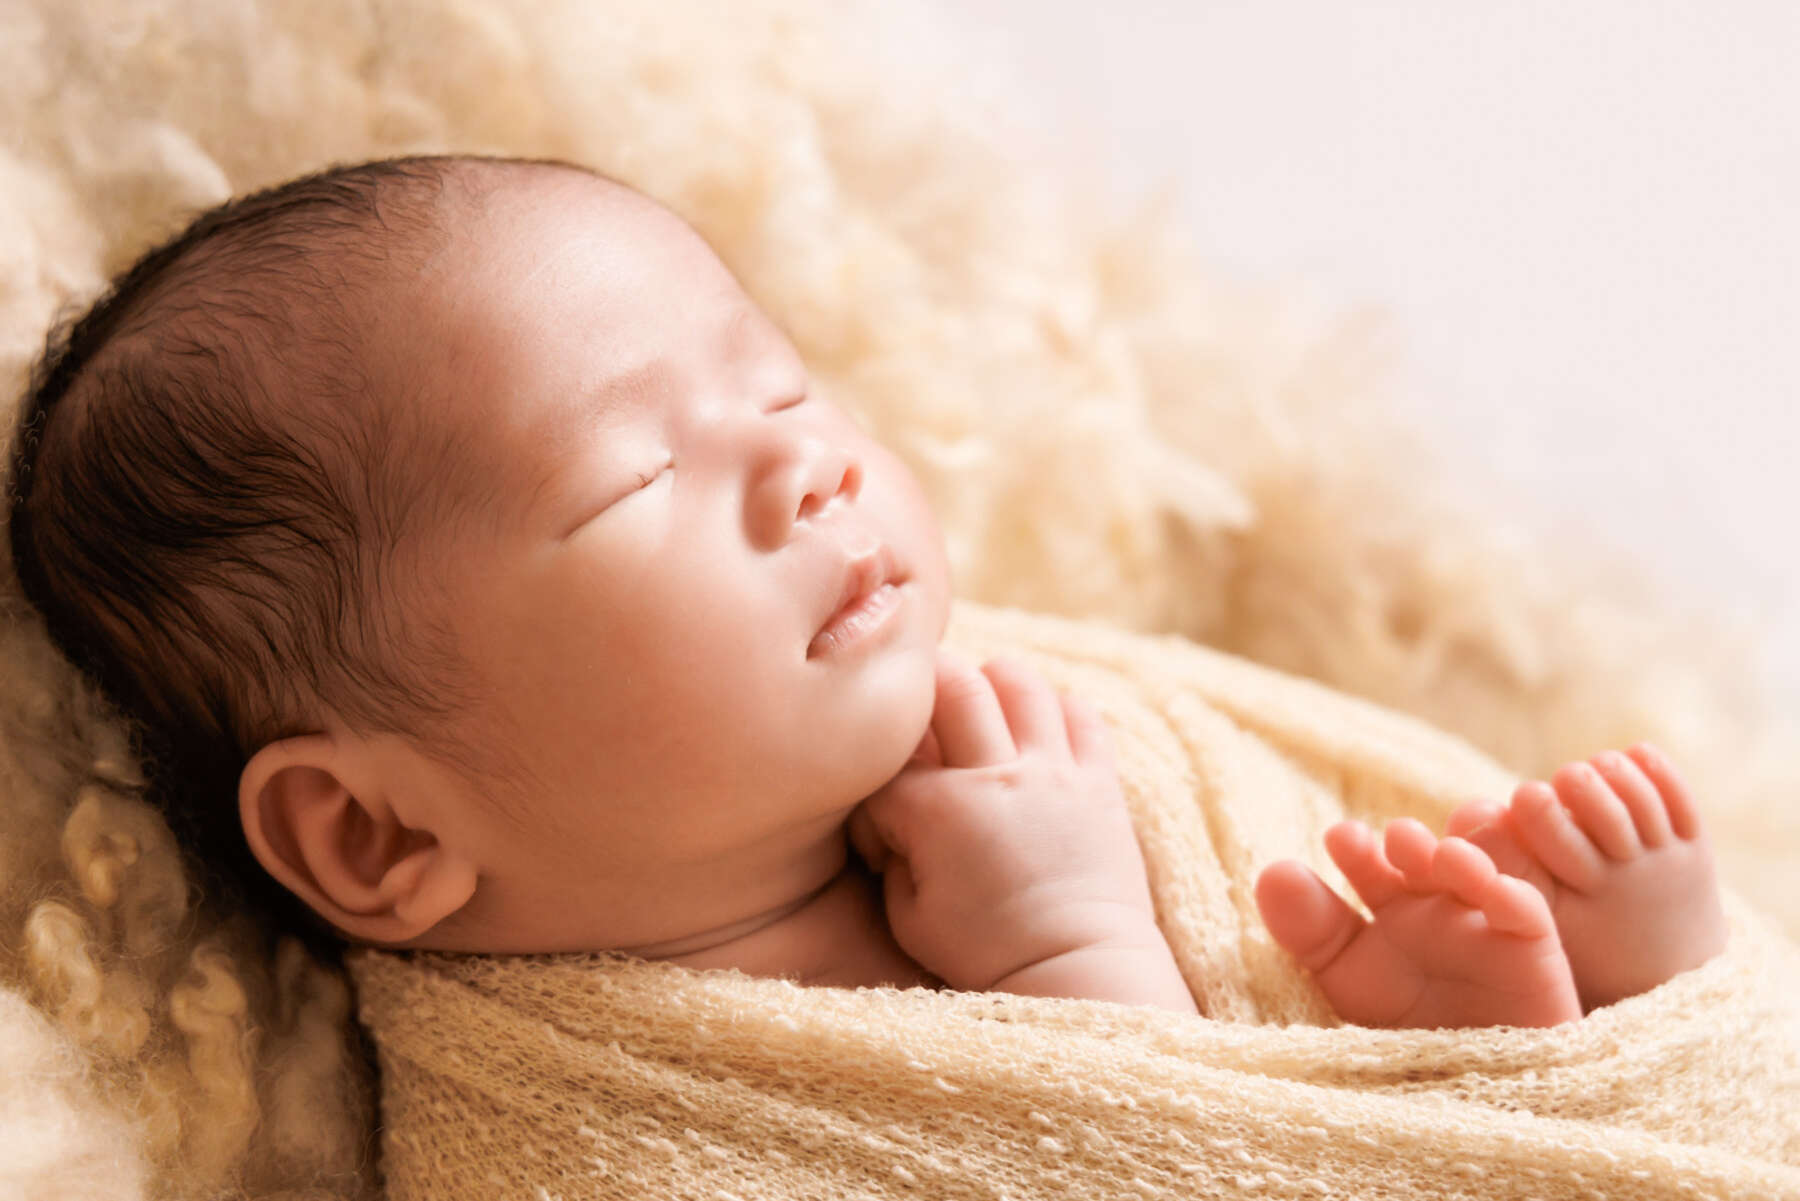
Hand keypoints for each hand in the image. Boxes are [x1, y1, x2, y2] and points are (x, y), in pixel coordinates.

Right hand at [847, 651, 1160, 992]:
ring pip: (1021, 683)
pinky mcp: (1099, 783)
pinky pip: (1084, 715)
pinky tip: (1039, 725)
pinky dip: (1058, 707)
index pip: (885, 767)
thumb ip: (890, 857)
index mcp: (939, 813)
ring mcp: (1054, 773)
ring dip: (992, 681)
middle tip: (917, 708)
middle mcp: (997, 777)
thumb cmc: (989, 956)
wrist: (1078, 973)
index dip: (870, 794)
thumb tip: (892, 821)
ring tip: (982, 699)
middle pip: (951, 684)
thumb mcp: (909, 918)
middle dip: (923, 685)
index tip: (881, 833)